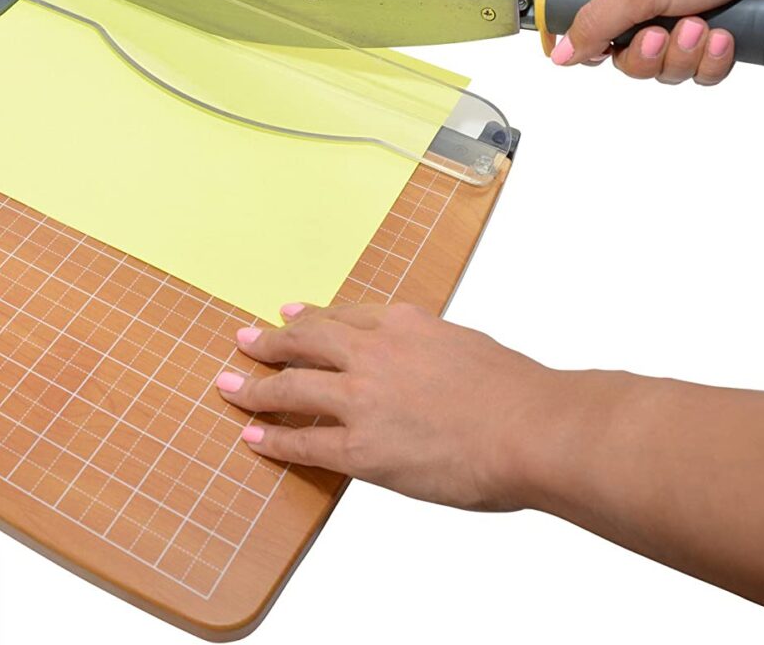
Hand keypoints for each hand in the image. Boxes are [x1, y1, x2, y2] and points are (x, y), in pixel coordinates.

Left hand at [215, 302, 560, 510]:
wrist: (534, 429)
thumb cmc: (518, 395)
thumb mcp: (468, 347)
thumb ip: (433, 350)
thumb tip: (425, 365)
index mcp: (405, 324)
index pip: (345, 316)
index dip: (312, 316)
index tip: (292, 314)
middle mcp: (375, 353)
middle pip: (306, 341)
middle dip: (271, 341)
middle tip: (245, 339)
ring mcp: (363, 400)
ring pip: (293, 388)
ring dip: (255, 386)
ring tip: (229, 385)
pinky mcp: (362, 448)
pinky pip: (304, 443)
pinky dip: (274, 439)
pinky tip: (253, 436)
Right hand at [552, 0, 763, 83]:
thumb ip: (594, 24)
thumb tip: (560, 53)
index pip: (586, 21)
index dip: (592, 43)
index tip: (601, 52)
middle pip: (626, 56)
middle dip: (650, 54)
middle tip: (664, 35)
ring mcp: (683, 15)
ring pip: (665, 67)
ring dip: (685, 55)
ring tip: (705, 26)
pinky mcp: (716, 33)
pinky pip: (699, 70)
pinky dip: (712, 60)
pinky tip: (725, 35)